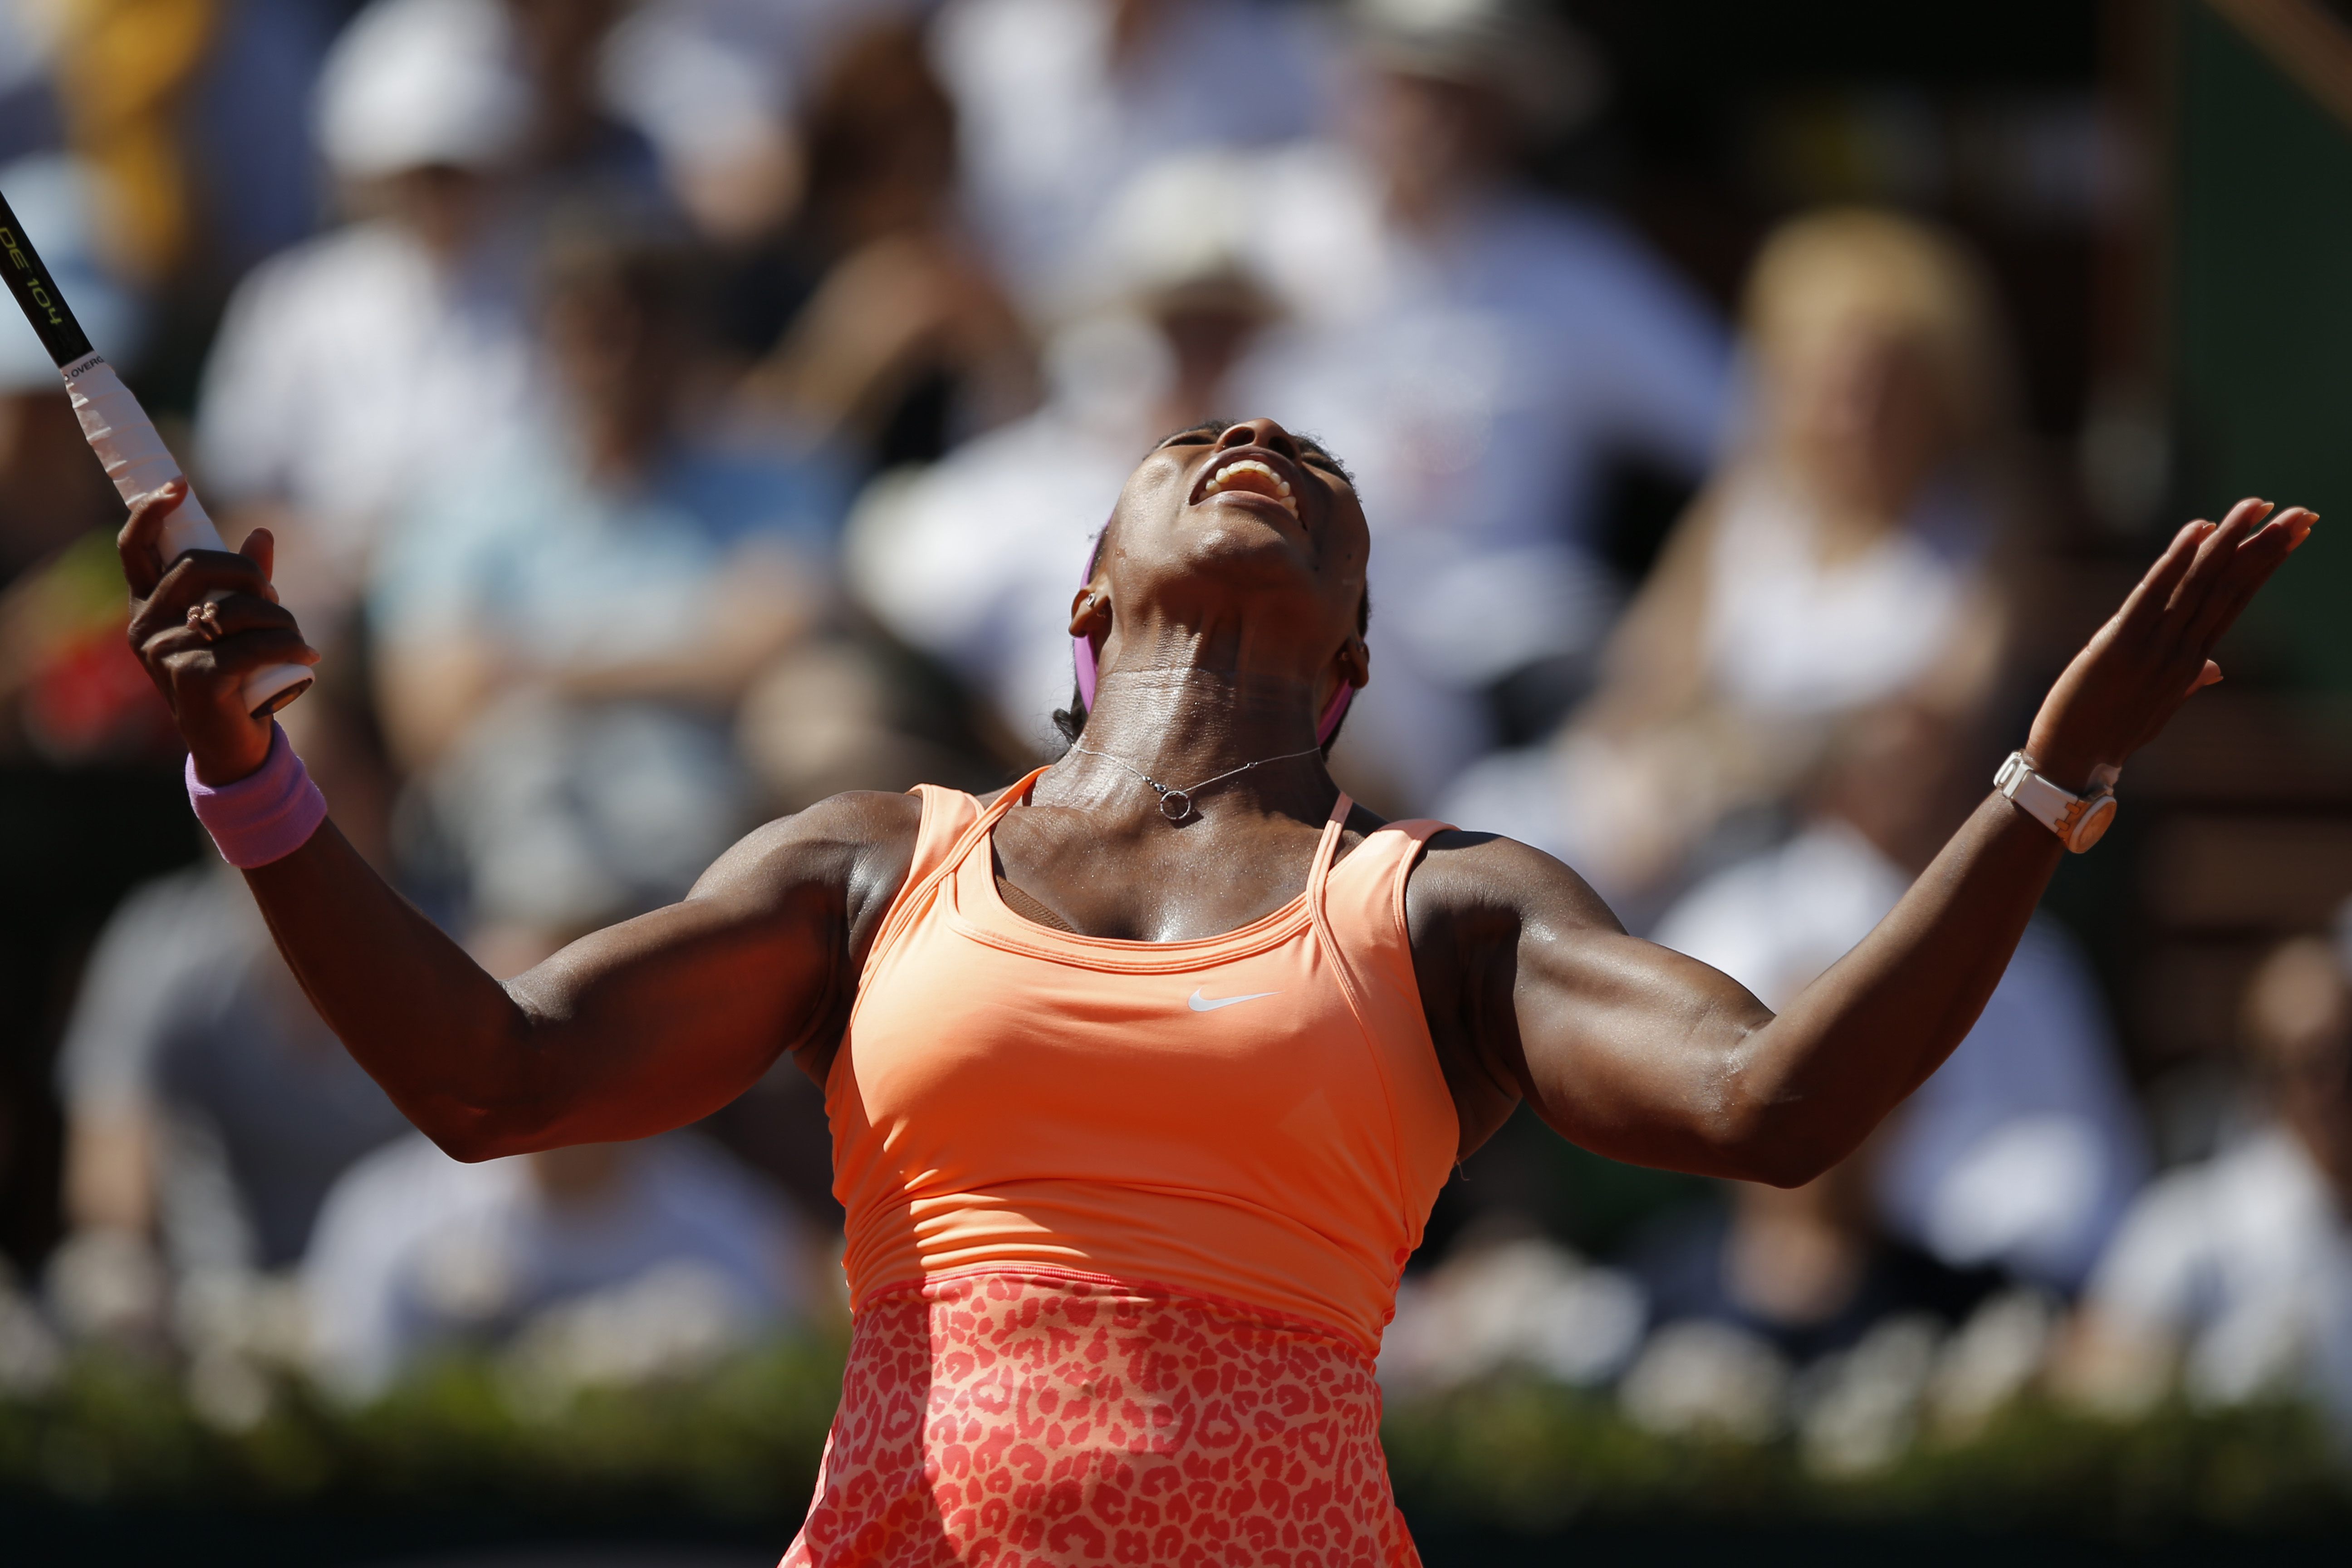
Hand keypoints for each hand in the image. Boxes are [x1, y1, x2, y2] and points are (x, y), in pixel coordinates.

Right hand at [118, 481, 320, 783]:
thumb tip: (261, 533)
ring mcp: (163, 654)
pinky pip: (253, 645)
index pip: (134, 548)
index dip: (152, 512)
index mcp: (146, 606)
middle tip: (274, 596)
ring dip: (279, 619)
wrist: (233, 744)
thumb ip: (244, 582)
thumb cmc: (234, 677)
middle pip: (197, 566)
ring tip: (295, 639)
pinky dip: (290, 647)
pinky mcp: (194, 679)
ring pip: (234, 608)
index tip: (178, 484)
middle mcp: (144, 627)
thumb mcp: (237, 624)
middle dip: (248, 574)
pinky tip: (308, 657)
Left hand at [2026, 497, 2314, 788]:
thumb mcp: (2156, 706)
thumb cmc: (2109, 734)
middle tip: (2303, 513)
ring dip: (2230, 541)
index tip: (2293, 533)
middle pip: (2231, 588)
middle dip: (2267, 548)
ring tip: (2258, 505)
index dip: (2265, 565)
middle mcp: (2182, 651)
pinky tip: (2198, 530)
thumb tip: (2216, 668)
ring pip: (2200, 585)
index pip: (2236, 601)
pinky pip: (2152, 596)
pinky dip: (2175, 561)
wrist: (2070, 767)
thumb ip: (2188, 681)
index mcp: (2193, 661)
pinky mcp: (2118, 646)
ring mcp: (2154, 649)